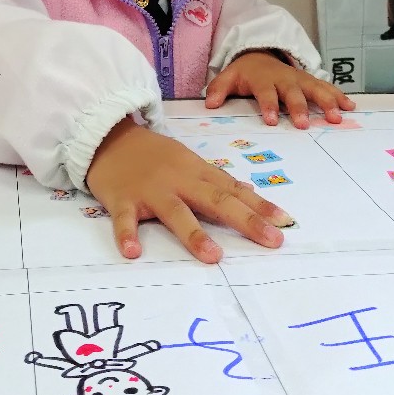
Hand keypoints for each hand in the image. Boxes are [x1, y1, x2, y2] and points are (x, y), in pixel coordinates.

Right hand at [85, 118, 293, 263]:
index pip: (233, 190)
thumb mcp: (188, 162)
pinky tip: (132, 252)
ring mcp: (149, 190)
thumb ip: (216, 181)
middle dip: (245, 220)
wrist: (108, 137)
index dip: (259, 206)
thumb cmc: (153, 155)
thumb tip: (250, 194)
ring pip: (175, 211)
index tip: (285, 222)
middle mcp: (178, 180)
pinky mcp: (122, 199)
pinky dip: (127, 234)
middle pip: (215, 200)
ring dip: (194, 233)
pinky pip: (124, 219)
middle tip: (272, 240)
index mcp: (196, 172)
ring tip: (213, 256)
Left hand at [205, 50, 356, 128]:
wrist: (260, 54)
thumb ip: (219, 89)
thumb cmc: (245, 73)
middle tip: (304, 124)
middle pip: (293, 93)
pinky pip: (326, 87)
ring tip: (336, 117)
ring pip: (314, 89)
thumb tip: (210, 103)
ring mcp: (299, 79)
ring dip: (326, 102)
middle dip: (299, 107)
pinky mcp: (310, 81)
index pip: (266, 93)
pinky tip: (350, 107)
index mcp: (263, 79)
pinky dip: (338, 96)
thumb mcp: (228, 77)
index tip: (273, 121)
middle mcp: (284, 78)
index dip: (269, 106)